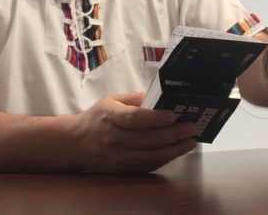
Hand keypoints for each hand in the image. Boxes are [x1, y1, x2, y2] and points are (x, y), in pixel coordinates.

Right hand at [72, 92, 196, 172]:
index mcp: (110, 117)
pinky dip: (164, 159)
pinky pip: (147, 166)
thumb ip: (134, 98)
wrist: (75, 144)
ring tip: (190, 141)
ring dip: (174, 150)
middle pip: (147, 139)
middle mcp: (113, 139)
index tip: (173, 114)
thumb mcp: (111, 100)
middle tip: (192, 127)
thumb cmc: (96, 118)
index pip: (135, 119)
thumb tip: (158, 97)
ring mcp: (118, 157)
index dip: (156, 118)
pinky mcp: (122, 170)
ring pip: (150, 156)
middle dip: (174, 134)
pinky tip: (176, 152)